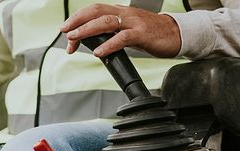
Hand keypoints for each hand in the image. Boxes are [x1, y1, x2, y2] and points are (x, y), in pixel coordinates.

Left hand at [60, 4, 181, 58]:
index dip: (77, 19)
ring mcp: (133, 22)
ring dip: (87, 30)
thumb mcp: (125, 31)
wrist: (175, 34)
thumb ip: (108, 35)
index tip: (65, 30)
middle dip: (78, 21)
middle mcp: (124, 14)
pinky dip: (108, 45)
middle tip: (65, 31)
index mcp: (119, 12)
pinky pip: (123, 37)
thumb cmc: (149, 33)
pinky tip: (98, 51)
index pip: (93, 10)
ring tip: (74, 38)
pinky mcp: (142, 34)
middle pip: (97, 11)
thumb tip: (87, 45)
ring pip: (106, 21)